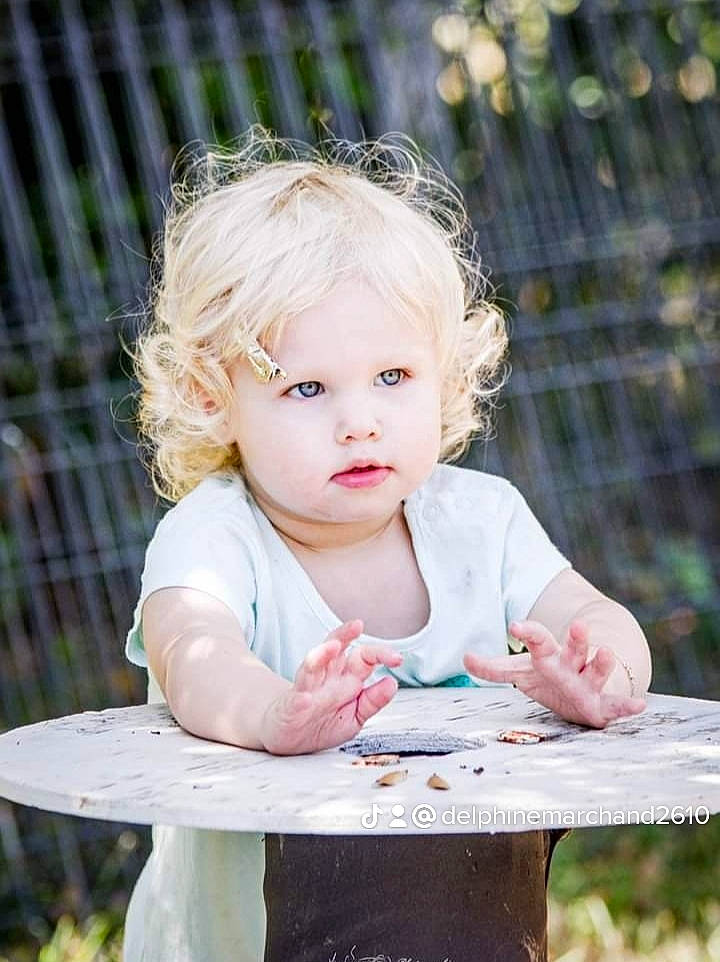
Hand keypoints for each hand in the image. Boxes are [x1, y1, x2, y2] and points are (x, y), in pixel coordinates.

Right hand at [261, 620, 402, 754]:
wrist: (288, 738)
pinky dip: (300, 699)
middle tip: (357, 625)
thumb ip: (373, 701)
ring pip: (312, 666)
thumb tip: (392, 683)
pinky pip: (295, 700)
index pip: (364, 656)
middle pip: (334, 648)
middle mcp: (326, 677)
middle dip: (344, 635)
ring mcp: (307, 690)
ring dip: (321, 654)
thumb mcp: (355, 716)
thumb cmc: (322, 723)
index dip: (380, 654)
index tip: (398, 658)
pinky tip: (305, 698)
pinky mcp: (290, 708)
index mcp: (345, 678)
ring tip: (332, 646)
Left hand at [463, 619, 646, 728]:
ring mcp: (589, 683)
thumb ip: (494, 668)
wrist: (586, 690)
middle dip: (578, 638)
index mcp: (550, 656)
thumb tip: (464, 658)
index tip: (515, 625)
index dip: (528, 632)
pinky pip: (617, 706)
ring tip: (607, 652)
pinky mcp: (602, 706)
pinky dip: (627, 706)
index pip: (538, 640)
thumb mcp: (521, 673)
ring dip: (603, 663)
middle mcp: (572, 665)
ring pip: (597, 670)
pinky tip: (640, 705)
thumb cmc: (550, 680)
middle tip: (578, 625)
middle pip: (574, 649)